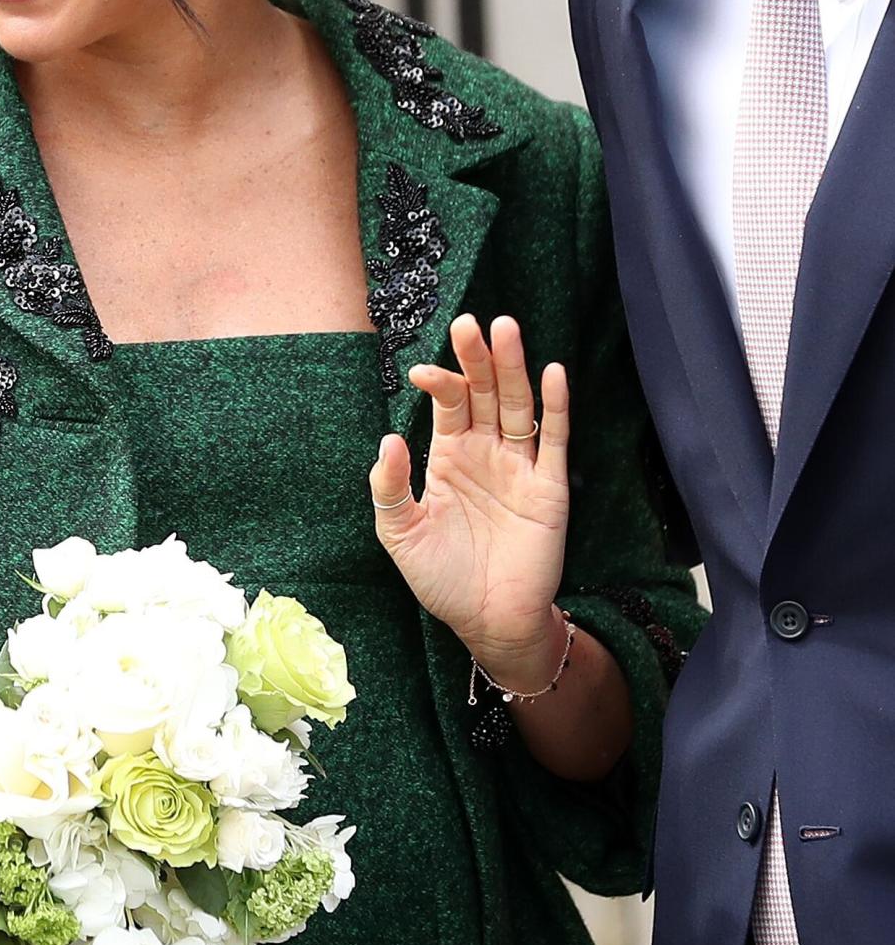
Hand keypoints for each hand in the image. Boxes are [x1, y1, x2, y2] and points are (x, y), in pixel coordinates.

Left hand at [369, 314, 569, 689]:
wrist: (488, 622)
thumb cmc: (442, 579)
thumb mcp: (401, 535)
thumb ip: (390, 489)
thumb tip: (388, 439)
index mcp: (450, 458)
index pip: (450, 404)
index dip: (441, 381)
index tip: (423, 371)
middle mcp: (486, 454)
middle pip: (485, 393)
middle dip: (478, 358)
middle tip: (469, 322)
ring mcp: (520, 467)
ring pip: (518, 406)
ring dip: (513, 369)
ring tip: (506, 329)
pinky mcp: (549, 488)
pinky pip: (555, 440)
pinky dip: (557, 407)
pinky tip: (553, 372)